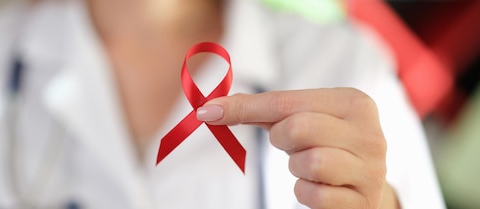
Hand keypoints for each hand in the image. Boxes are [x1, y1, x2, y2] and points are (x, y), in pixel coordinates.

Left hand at [197, 88, 398, 208]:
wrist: (364, 186)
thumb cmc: (323, 144)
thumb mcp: (298, 119)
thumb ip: (258, 110)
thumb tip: (209, 109)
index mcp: (354, 102)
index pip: (287, 101)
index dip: (244, 108)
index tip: (208, 112)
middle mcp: (370, 133)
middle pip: (298, 128)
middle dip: (281, 139)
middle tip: (290, 145)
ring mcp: (371, 170)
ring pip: (311, 162)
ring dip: (296, 167)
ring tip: (308, 164)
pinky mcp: (364, 202)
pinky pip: (315, 195)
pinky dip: (305, 192)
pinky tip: (317, 186)